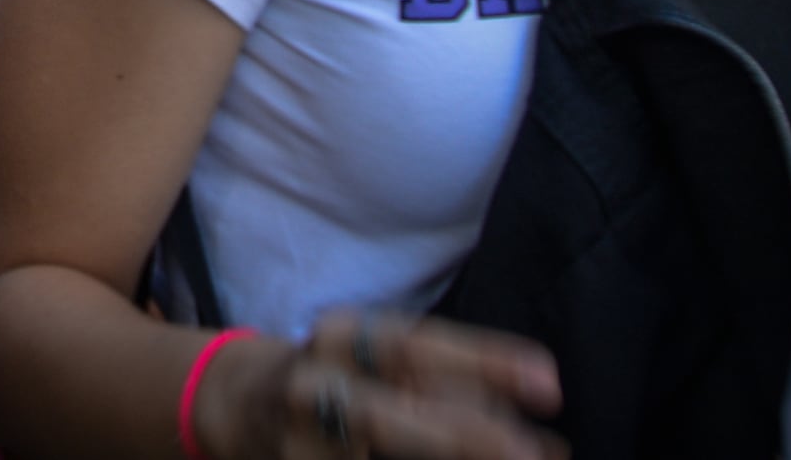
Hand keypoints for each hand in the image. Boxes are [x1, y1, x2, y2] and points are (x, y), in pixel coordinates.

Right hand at [216, 307, 563, 459]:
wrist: (239, 405)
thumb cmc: (343, 379)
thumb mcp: (387, 366)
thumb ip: (460, 393)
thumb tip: (551, 446)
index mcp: (340, 341)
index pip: (415, 346)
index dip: (484, 362)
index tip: (549, 382)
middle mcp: (313, 386)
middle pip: (387, 415)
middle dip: (464, 437)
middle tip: (530, 454)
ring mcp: (300, 441)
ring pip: (377, 452)